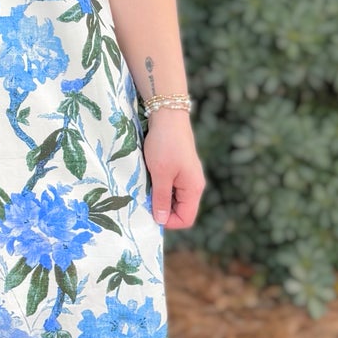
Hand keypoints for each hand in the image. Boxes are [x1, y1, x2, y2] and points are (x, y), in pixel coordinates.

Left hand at [142, 109, 204, 229]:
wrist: (168, 116)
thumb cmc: (165, 145)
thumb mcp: (160, 174)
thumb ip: (161, 198)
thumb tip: (161, 220)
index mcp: (193, 189)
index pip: (186, 219)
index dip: (169, 221)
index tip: (150, 212)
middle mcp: (193, 185)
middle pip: (180, 210)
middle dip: (162, 209)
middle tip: (144, 200)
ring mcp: (187, 176)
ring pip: (174, 198)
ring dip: (160, 197)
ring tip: (145, 188)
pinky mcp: (179, 168)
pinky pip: (171, 186)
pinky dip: (160, 187)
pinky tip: (149, 179)